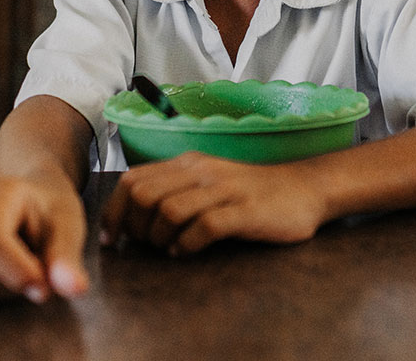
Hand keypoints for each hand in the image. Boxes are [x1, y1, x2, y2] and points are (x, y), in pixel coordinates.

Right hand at [0, 174, 89, 306]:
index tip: (43, 287)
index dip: (16, 273)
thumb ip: (67, 259)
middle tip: (33, 272)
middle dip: (5, 284)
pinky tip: (1, 271)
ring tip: (18, 267)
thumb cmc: (51, 211)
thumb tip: (74, 288)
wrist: (33, 200)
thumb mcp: (68, 228)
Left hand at [99, 152, 328, 256]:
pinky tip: (188, 252)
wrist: (304, 188)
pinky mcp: (245, 212)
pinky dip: (188, 245)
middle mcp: (202, 171)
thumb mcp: (208, 182)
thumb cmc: (250, 193)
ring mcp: (224, 190)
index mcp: (187, 163)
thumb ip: (174, 191)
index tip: (111, 239)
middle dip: (136, 227)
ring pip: (170, 210)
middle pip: (145, 195)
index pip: (133, 180)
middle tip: (145, 246)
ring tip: (168, 249)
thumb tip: (132, 218)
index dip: (114, 212)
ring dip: (160, 238)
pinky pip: (205, 227)